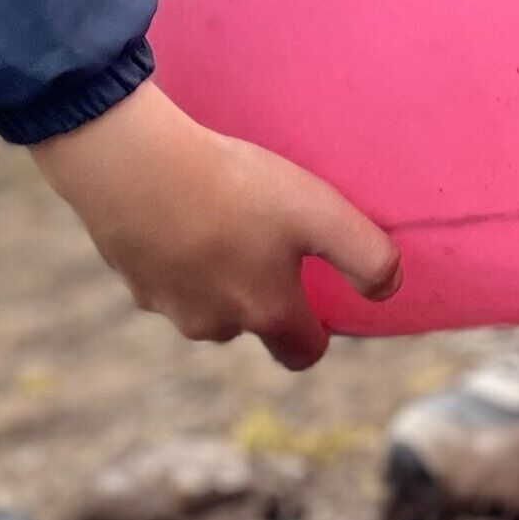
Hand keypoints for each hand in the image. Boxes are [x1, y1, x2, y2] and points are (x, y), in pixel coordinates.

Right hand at [30, 83, 400, 369]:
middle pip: (249, 327)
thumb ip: (366, 256)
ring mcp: (167, 306)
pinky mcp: (131, 278)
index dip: (316, 331)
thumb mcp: (319, 212)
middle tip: (263, 243)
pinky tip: (177, 210)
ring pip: (203, 303)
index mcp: (265, 314)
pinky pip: (164, 276)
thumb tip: (388, 289)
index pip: (303, 353)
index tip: (314, 297)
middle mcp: (214, 325)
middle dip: (260, 297)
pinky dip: (175, 254)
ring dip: (214, 275)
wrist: (136, 166)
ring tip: (218, 218)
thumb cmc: (234, 188)